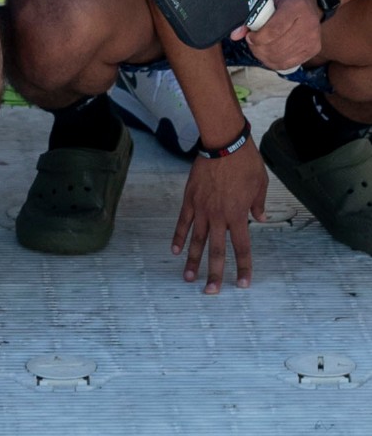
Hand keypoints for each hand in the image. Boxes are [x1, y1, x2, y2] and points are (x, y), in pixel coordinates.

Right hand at [175, 136, 264, 291]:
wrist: (224, 143)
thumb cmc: (246, 163)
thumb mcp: (261, 186)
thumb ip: (258, 205)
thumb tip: (259, 218)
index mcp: (239, 216)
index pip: (241, 248)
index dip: (242, 267)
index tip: (242, 284)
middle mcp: (219, 216)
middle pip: (215, 250)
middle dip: (214, 273)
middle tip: (211, 292)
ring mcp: (202, 208)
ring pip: (196, 239)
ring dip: (193, 260)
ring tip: (188, 278)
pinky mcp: (190, 198)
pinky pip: (183, 221)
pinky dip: (179, 236)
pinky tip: (175, 250)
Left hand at [237, 0, 323, 71]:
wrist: (307, 0)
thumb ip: (251, 14)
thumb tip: (235, 34)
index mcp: (295, 6)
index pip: (275, 30)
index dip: (258, 38)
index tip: (249, 37)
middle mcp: (308, 24)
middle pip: (278, 46)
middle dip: (259, 48)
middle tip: (251, 44)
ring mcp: (313, 38)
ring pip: (283, 57)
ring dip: (265, 56)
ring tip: (257, 49)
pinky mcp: (314, 49)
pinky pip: (291, 63)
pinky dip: (275, 62)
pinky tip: (267, 55)